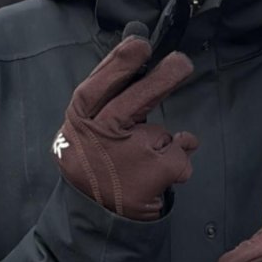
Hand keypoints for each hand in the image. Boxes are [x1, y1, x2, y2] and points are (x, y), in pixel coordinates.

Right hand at [53, 34, 197, 220]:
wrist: (95, 217)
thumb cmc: (97, 158)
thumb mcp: (90, 126)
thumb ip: (112, 95)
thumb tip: (139, 47)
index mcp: (79, 122)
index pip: (96, 87)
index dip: (118, 62)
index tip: (140, 43)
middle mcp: (97, 142)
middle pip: (133, 103)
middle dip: (161, 79)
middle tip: (181, 61)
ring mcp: (124, 163)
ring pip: (162, 134)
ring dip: (165, 141)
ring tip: (146, 158)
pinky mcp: (150, 181)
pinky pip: (179, 157)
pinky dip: (179, 160)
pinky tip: (163, 173)